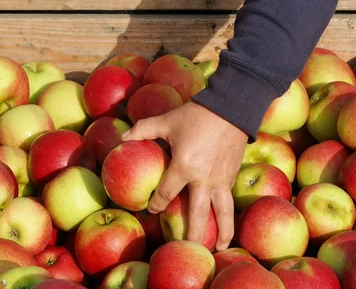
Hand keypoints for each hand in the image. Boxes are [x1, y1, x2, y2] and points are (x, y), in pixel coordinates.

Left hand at [121, 101, 247, 250]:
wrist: (231, 107)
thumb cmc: (196, 115)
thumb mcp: (167, 121)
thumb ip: (143, 130)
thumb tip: (123, 138)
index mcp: (184, 166)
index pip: (166, 193)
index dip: (156, 203)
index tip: (151, 209)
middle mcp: (203, 179)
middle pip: (198, 214)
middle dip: (192, 234)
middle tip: (186, 248)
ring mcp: (221, 179)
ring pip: (222, 212)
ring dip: (222, 232)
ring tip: (219, 248)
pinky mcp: (233, 176)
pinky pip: (229, 200)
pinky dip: (228, 214)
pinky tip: (226, 223)